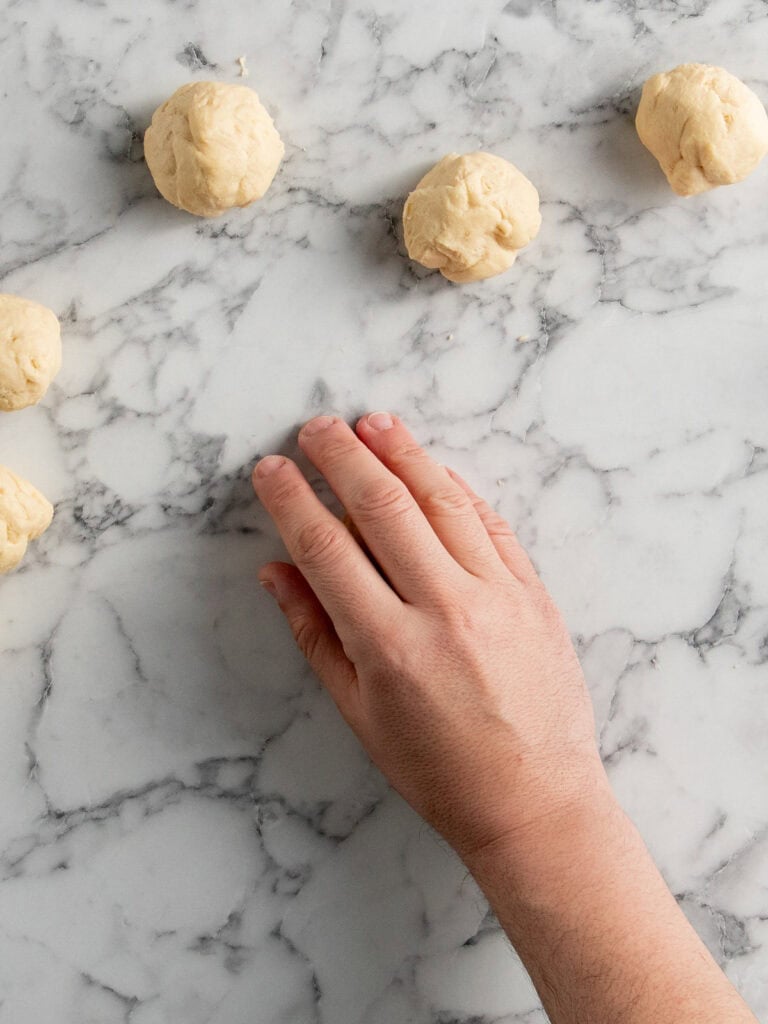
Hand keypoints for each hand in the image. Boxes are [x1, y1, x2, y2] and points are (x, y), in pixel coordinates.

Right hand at [252, 413, 604, 861]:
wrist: (536, 801)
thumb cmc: (439, 770)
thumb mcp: (361, 714)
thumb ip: (316, 635)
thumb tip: (277, 572)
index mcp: (390, 646)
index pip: (328, 549)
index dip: (293, 501)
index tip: (271, 469)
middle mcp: (444, 609)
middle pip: (383, 507)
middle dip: (342, 457)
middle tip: (316, 427)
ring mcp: (497, 595)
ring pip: (441, 500)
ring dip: (402, 453)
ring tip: (372, 422)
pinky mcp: (534, 592)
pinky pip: (491, 523)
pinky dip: (458, 488)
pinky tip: (433, 466)